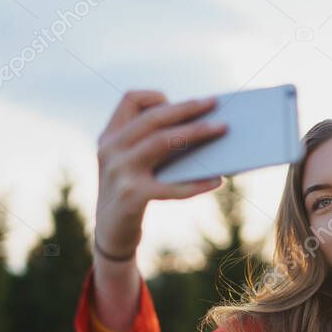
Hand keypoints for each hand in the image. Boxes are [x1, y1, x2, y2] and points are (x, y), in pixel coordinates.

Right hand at [94, 90, 227, 258]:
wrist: (110, 235)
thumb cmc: (131, 193)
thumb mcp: (131, 164)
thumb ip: (150, 144)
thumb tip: (199, 128)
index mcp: (109, 137)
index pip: (130, 99)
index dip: (156, 97)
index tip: (178, 102)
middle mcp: (111, 150)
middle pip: (153, 117)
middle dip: (187, 108)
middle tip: (214, 104)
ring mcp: (119, 173)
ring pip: (162, 142)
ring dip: (196, 133)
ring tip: (221, 129)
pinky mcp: (132, 197)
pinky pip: (172, 186)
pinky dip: (197, 183)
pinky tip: (217, 180)